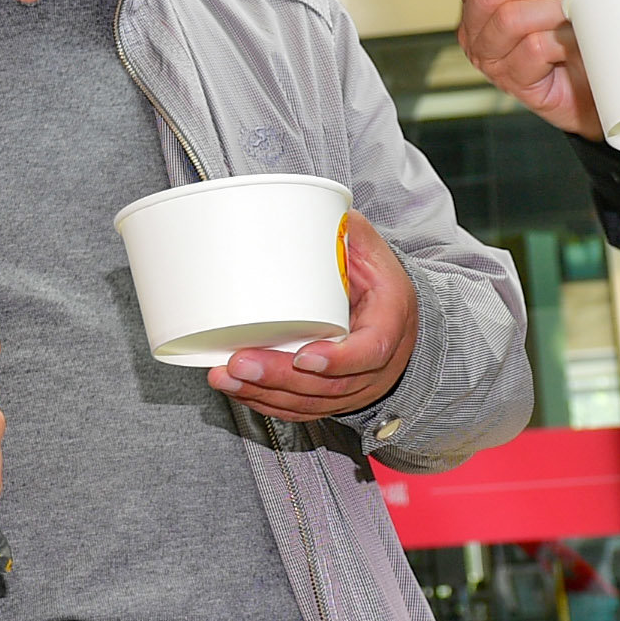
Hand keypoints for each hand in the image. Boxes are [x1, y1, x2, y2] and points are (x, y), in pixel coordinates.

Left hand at [215, 211, 416, 421]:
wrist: (393, 313)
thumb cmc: (377, 278)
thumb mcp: (369, 248)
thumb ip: (345, 232)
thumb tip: (309, 210)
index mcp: (391, 320)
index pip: (372, 350)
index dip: (338, 359)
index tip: (304, 356)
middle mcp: (377, 363)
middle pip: (330, 385)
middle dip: (280, 378)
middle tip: (240, 363)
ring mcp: (356, 385)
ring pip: (312, 403)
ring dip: (265, 394)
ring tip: (226, 376)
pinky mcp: (333, 397)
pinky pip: (301, 410)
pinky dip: (266, 404)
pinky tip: (238, 390)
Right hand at [441, 0, 601, 137]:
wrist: (601, 63)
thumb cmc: (574, 16)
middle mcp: (474, 25)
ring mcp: (490, 56)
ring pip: (509, 19)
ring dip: (553, 7)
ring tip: (577, 7)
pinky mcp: (514, 81)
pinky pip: (534, 49)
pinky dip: (562, 38)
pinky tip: (575, 39)